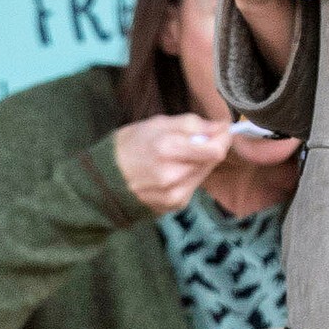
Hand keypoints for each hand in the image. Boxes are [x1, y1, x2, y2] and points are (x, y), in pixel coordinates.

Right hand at [113, 114, 231, 212]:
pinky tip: (173, 172)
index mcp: (167, 149)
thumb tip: (222, 126)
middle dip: (209, 148)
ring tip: (178, 157)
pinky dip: (189, 176)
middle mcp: (173, 176)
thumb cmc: (131, 144)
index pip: (215, 150)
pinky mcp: (174, 205)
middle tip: (193, 141)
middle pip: (212, 161)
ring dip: (199, 163)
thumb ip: (192, 124)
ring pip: (204, 174)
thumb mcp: (157, 123)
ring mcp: (174, 194)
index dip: (223, 138)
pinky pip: (194, 186)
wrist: (105, 177)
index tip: (221, 130)